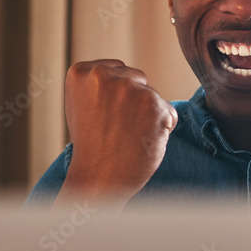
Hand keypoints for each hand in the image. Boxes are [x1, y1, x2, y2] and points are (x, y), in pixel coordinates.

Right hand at [57, 60, 177, 204]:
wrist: (98, 179)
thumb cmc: (92, 146)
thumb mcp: (81, 105)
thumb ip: (99, 85)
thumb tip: (125, 74)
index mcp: (82, 72)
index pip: (116, 70)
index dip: (115, 97)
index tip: (103, 117)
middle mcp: (104, 75)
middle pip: (137, 79)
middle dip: (133, 101)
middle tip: (116, 129)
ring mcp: (130, 89)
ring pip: (153, 96)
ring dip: (148, 115)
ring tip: (127, 137)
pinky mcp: (154, 105)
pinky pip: (169, 113)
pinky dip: (162, 129)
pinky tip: (141, 142)